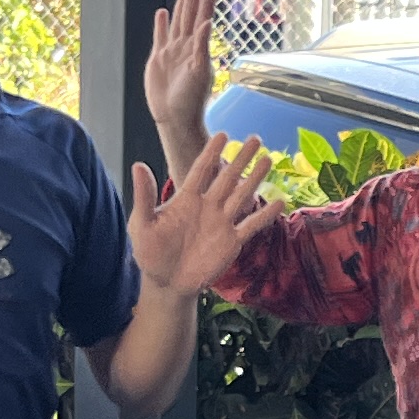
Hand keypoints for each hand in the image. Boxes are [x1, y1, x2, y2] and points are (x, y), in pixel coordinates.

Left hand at [127, 133, 283, 297]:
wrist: (166, 284)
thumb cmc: (150, 254)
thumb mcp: (142, 224)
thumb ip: (145, 196)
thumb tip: (138, 165)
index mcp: (186, 199)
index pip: (202, 169)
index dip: (212, 152)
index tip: (223, 134)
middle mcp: (207, 206)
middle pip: (228, 177)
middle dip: (241, 158)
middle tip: (256, 138)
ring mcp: (221, 223)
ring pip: (242, 196)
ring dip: (255, 179)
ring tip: (268, 160)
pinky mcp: (231, 242)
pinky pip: (251, 225)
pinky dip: (265, 215)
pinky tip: (280, 202)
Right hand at [143, 0, 217, 143]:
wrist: (174, 118)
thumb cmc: (191, 100)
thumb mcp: (199, 72)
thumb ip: (202, 47)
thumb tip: (208, 22)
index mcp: (197, 47)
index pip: (203, 15)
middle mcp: (186, 45)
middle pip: (190, 13)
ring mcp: (172, 51)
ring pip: (178, 21)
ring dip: (182, 3)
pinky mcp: (159, 59)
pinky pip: (160, 36)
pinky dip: (162, 24)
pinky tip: (163, 13)